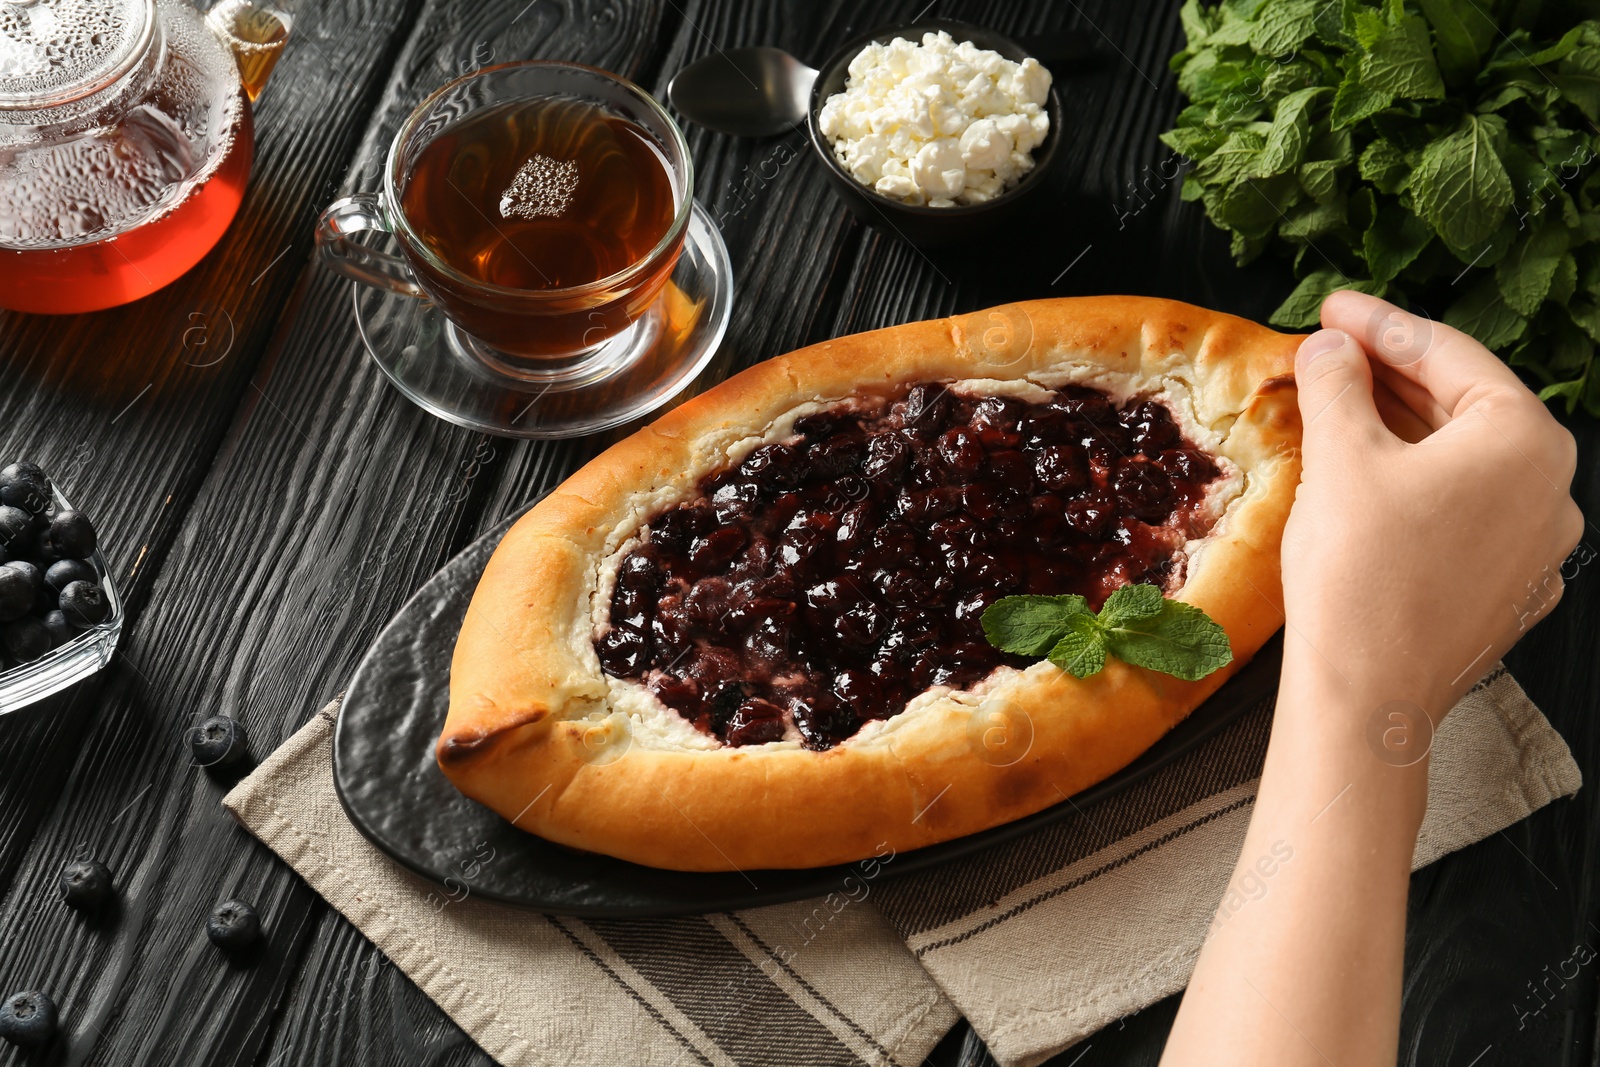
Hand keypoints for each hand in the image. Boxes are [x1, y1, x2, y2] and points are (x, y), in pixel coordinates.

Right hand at [1279, 290, 1583, 719]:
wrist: (1368, 696)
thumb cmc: (1359, 573)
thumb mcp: (1339, 459)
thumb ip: (1338, 384)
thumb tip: (1332, 347)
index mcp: (1526, 440)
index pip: (1449, 355)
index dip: (1380, 325)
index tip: (1332, 309)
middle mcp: (1552, 490)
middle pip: (1463, 407)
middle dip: (1391, 377)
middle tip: (1330, 351)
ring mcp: (1538, 547)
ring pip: (1463, 465)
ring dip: (1401, 432)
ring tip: (1338, 411)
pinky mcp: (1509, 591)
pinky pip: (1465, 516)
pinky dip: (1417, 490)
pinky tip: (1367, 486)